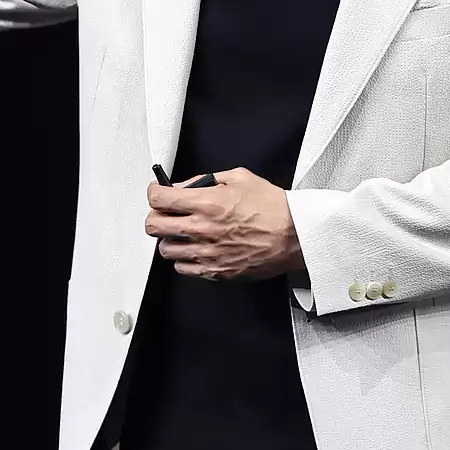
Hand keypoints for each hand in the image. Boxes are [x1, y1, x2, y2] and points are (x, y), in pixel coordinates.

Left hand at [144, 168, 302, 281]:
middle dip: (156, 215)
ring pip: (165, 249)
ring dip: (171, 238)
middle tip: (166, 213)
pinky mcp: (214, 272)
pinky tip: (196, 249)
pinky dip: (184, 258)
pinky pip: (182, 268)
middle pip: (153, 226)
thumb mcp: (240, 177)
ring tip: (183, 233)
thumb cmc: (273, 208)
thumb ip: (207, 179)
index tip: (158, 192)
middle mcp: (202, 229)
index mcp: (207, 203)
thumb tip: (185, 186)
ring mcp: (206, 253)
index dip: (154, 192)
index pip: (159, 198)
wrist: (295, 236)